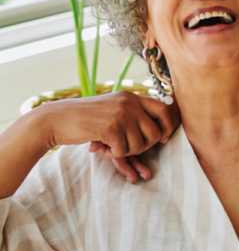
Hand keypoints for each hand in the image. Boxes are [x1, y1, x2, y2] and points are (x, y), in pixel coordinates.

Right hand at [40, 92, 178, 182]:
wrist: (57, 119)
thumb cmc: (86, 118)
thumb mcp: (113, 107)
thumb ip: (134, 113)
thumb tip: (162, 131)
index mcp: (133, 96)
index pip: (165, 110)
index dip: (169, 127)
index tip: (164, 139)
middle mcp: (130, 103)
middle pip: (156, 133)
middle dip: (145, 146)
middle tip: (129, 147)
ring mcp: (121, 114)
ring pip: (140, 145)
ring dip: (126, 152)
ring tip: (111, 145)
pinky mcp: (110, 127)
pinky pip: (123, 150)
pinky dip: (113, 154)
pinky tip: (102, 147)